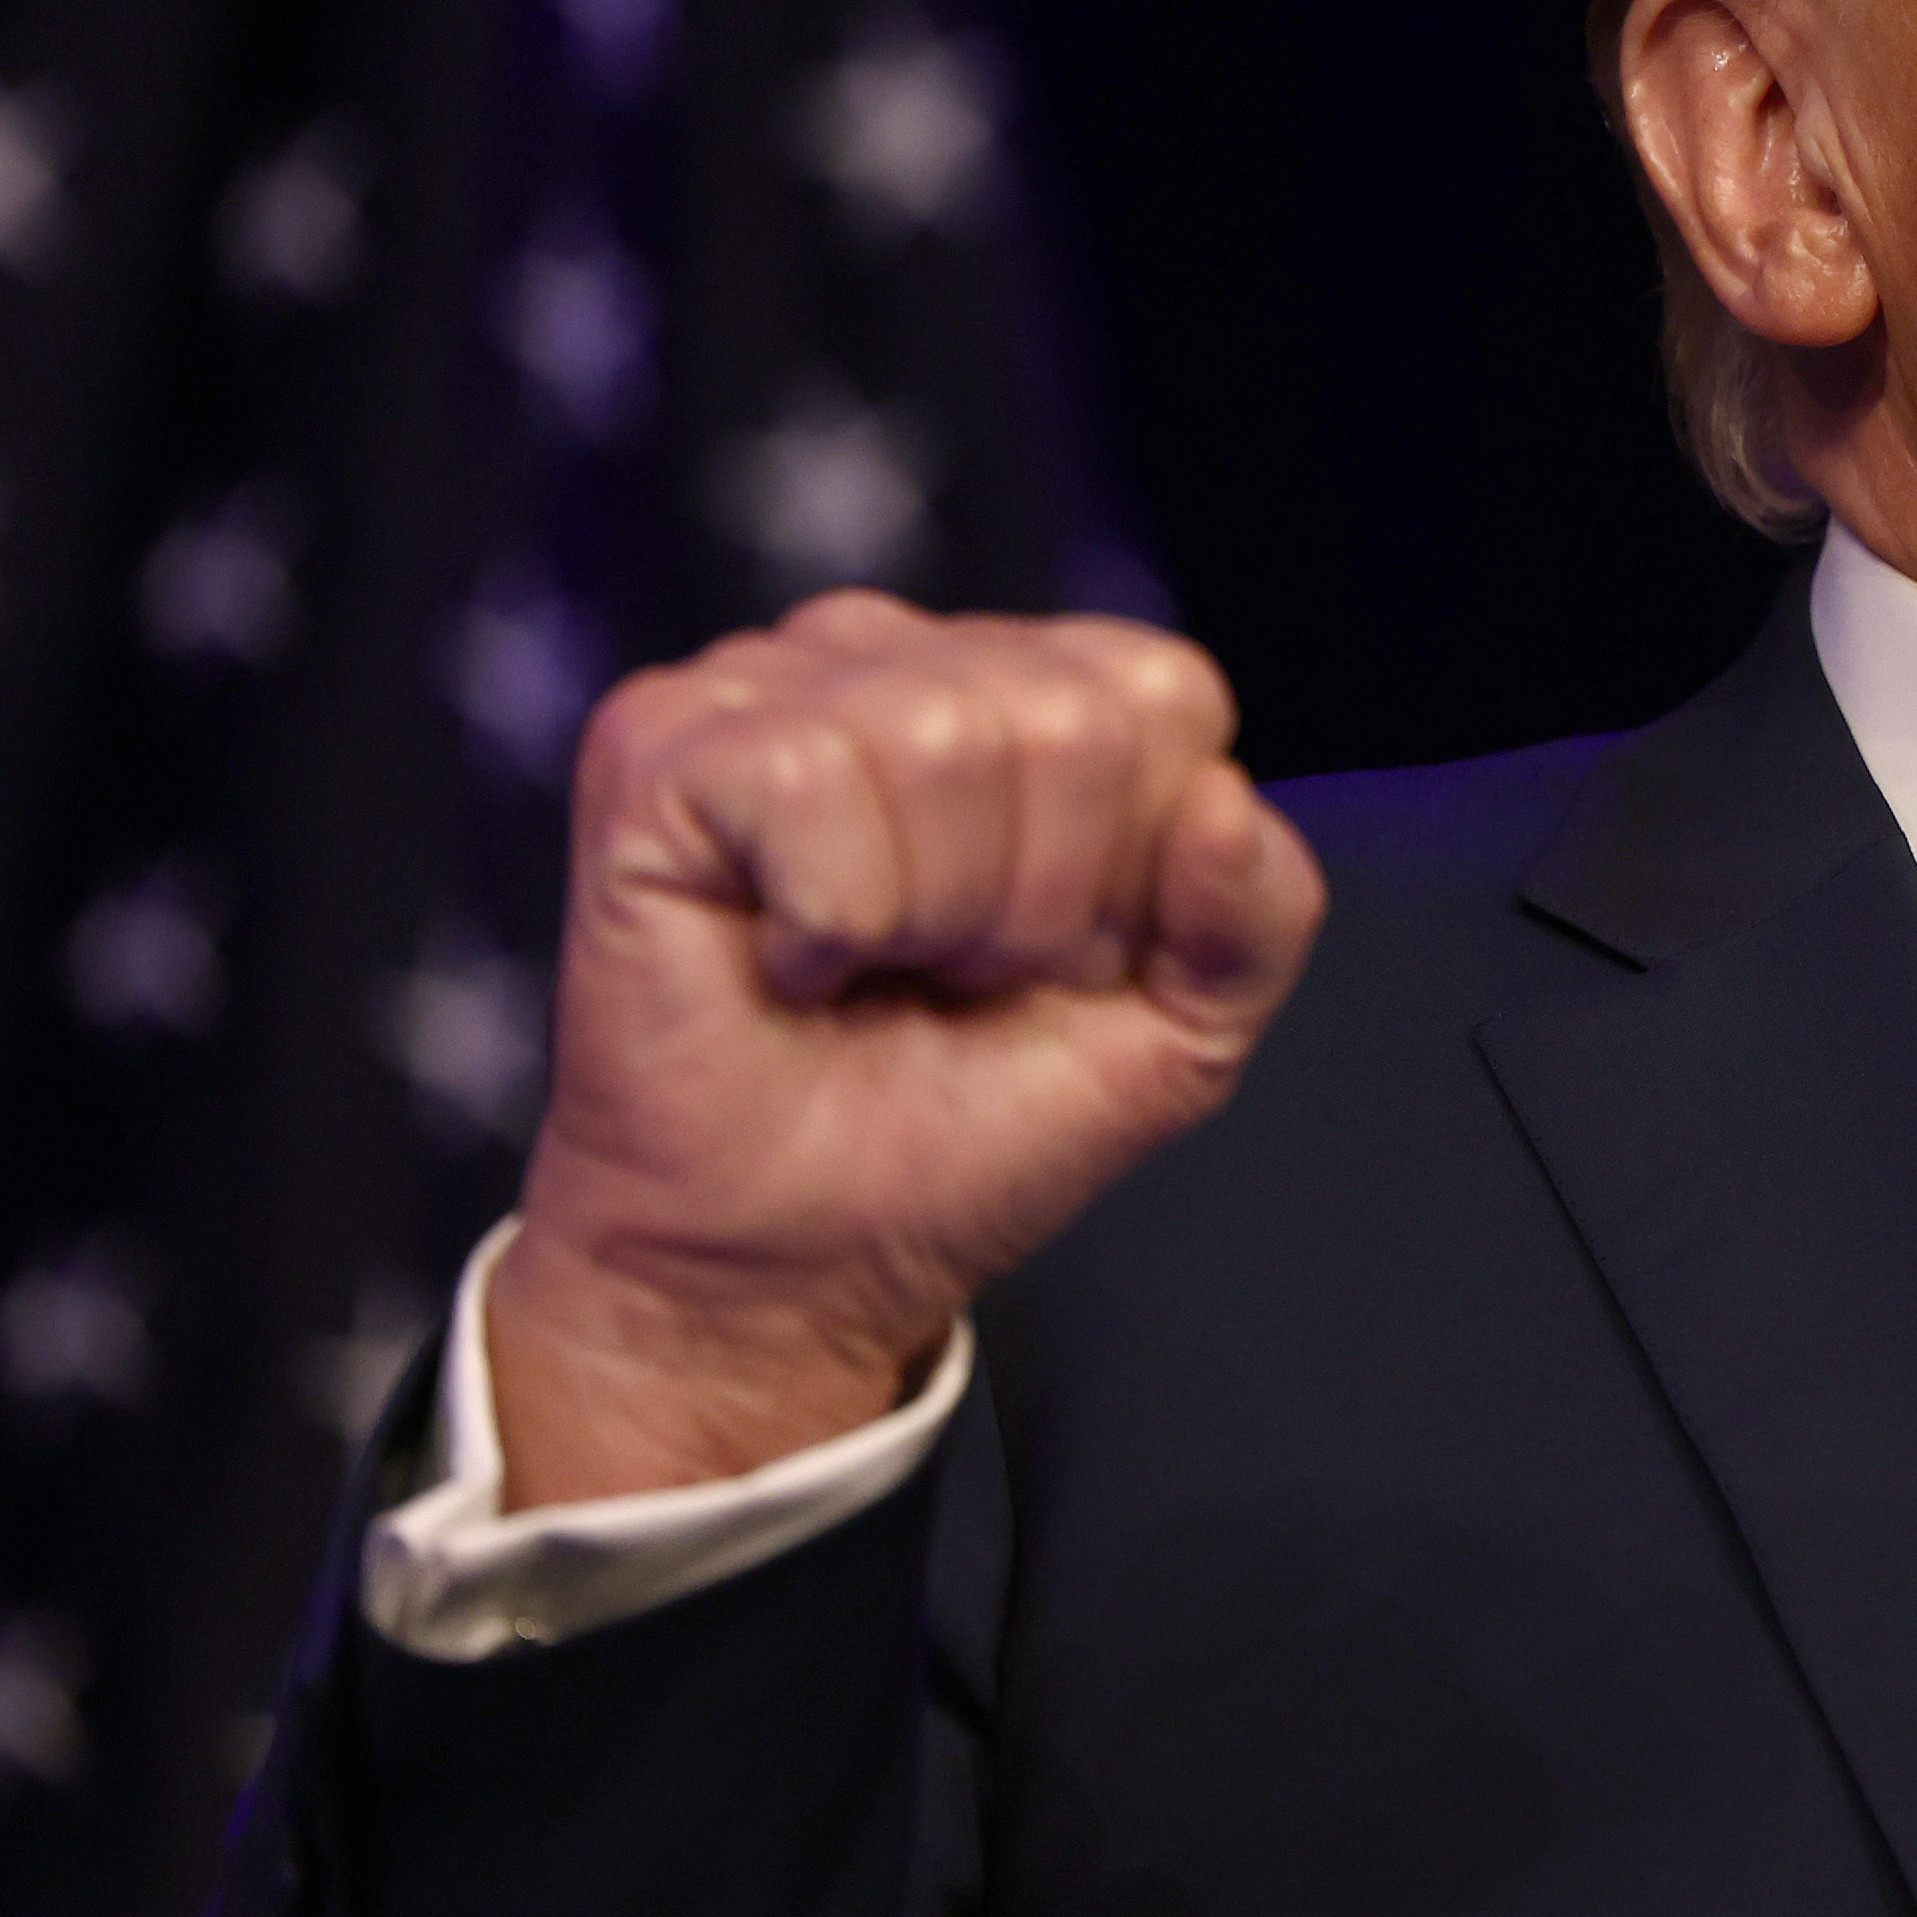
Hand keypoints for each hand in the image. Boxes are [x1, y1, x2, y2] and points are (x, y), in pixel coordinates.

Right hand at [489, 591, 1325, 1505]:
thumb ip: (1256, 918)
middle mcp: (901, 656)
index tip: (1053, 954)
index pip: (1165, 691)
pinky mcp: (659, 743)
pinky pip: (811, 780)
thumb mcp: (1178, 1035)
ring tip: (869, 966)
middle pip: (1068, 721)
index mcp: (1030, 687)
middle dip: (1035, 901)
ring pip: (942, 739)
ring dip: (929, 914)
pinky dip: (825, 916)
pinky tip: (785, 957)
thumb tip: (1226, 802)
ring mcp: (769, 684)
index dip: (1136, 864)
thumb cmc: (961, 1131)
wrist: (795, 1260)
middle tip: (947, 974)